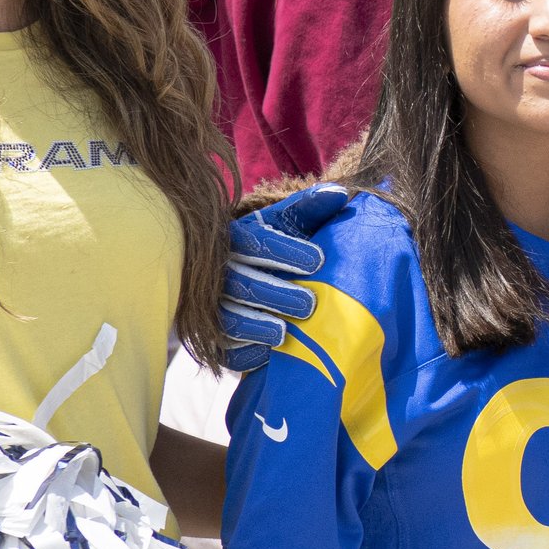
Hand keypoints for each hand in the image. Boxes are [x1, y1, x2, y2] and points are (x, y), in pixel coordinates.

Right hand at [219, 185, 345, 371]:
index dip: (285, 251)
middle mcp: (216, 272)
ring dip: (256, 326)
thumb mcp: (287, 223)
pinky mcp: (211, 340)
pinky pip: (223, 351)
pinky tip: (267, 354)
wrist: (240, 277)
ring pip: (226, 319)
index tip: (318, 260)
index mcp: (234, 237)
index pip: (255, 241)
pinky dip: (244, 354)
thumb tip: (340, 194)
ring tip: (285, 331)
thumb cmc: (272, 246)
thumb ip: (310, 208)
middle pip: (240, 283)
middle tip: (309, 303)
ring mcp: (209, 307)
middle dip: (276, 294)